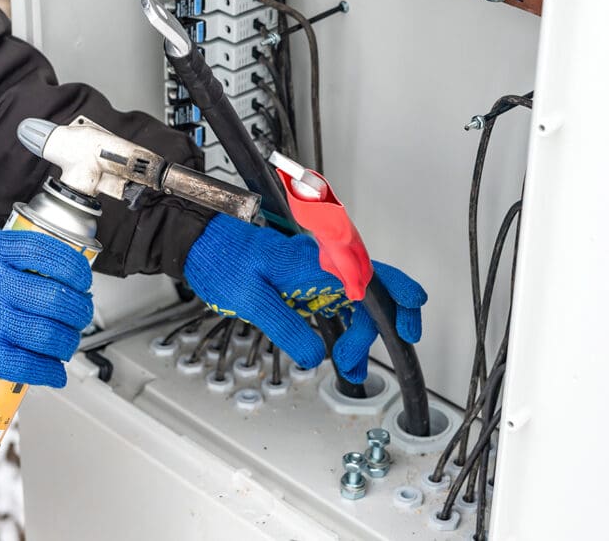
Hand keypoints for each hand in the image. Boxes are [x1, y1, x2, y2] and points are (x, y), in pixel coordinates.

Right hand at [0, 231, 92, 388]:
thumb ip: (1, 260)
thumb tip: (46, 273)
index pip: (50, 254)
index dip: (77, 271)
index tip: (82, 281)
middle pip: (59, 298)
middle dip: (79, 311)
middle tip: (80, 316)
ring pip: (51, 334)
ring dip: (69, 343)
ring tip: (67, 344)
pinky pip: (30, 365)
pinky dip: (51, 372)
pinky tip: (56, 373)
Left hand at [184, 214, 425, 379]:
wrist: (200, 242)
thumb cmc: (220, 259)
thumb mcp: (251, 299)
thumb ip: (286, 327)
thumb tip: (316, 356)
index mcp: (315, 262)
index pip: (371, 278)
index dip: (398, 302)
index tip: (408, 329)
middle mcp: (321, 263)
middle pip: (370, 293)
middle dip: (373, 332)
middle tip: (352, 364)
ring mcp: (315, 271)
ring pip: (355, 301)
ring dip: (359, 335)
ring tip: (348, 366)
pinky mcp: (305, 280)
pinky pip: (336, 302)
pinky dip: (343, 328)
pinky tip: (337, 350)